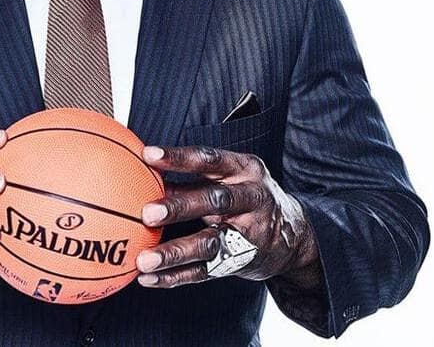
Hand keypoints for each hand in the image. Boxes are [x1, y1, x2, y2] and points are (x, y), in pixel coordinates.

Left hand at [134, 145, 317, 287]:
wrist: (292, 237)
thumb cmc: (245, 197)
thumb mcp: (230, 178)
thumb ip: (191, 178)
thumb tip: (141, 173)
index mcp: (245, 170)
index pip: (210, 159)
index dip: (179, 157)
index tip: (148, 155)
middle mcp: (251, 199)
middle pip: (215, 201)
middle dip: (180, 206)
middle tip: (147, 213)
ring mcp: (248, 234)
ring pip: (210, 243)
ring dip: (174, 252)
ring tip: (144, 260)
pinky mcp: (239, 262)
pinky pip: (205, 271)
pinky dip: (175, 276)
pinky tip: (149, 278)